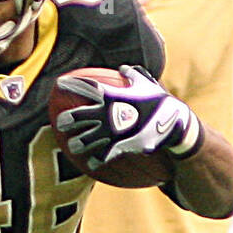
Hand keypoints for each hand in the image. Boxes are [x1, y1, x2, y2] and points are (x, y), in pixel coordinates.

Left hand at [55, 65, 201, 170]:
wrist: (172, 124)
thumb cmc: (159, 101)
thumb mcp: (146, 83)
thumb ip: (133, 75)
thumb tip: (124, 67)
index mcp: (112, 95)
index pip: (86, 87)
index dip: (71, 84)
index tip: (59, 84)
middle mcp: (108, 114)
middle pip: (79, 116)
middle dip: (67, 119)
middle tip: (61, 122)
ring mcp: (112, 132)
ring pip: (86, 140)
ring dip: (77, 144)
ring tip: (73, 146)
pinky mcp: (119, 148)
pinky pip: (102, 156)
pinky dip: (96, 161)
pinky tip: (91, 165)